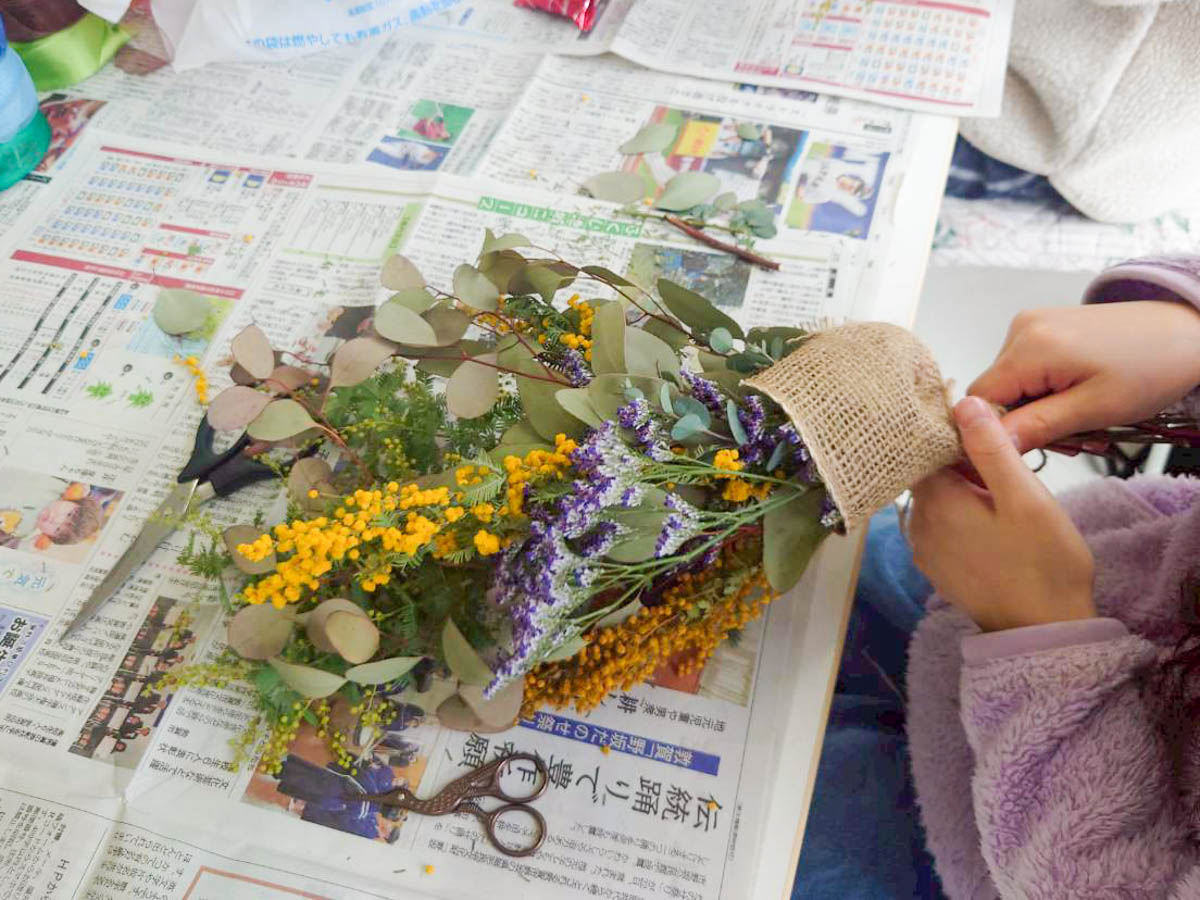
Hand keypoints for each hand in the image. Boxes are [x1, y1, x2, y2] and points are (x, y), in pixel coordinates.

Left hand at [910, 397, 1094, 631]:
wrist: (1044, 632)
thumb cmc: (1042, 564)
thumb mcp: (1025, 497)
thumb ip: (991, 448)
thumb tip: (963, 405)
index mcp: (934, 502)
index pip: (924, 449)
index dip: (953, 435)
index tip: (985, 432)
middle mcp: (918, 525)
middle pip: (930, 475)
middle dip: (962, 464)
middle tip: (1006, 468)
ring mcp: (926, 550)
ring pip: (938, 501)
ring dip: (965, 491)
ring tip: (1005, 498)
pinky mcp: (940, 568)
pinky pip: (944, 527)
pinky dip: (964, 517)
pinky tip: (996, 525)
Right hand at [969, 301, 1199, 452]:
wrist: (1186, 333)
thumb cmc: (1151, 368)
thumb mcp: (1095, 409)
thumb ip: (1037, 426)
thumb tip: (990, 443)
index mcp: (1029, 347)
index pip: (980, 401)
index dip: (996, 431)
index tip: (1033, 449)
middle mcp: (1021, 328)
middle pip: (995, 392)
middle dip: (1024, 421)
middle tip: (1071, 438)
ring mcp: (1030, 324)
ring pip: (1010, 383)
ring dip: (1036, 408)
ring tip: (1079, 417)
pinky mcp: (1041, 326)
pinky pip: (1024, 368)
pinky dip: (1043, 389)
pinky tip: (1075, 395)